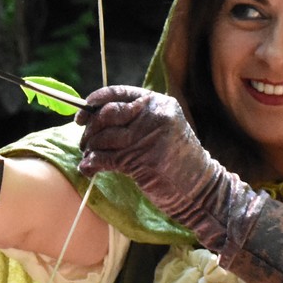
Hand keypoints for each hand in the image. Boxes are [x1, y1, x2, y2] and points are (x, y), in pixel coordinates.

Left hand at [77, 85, 236, 230]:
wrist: (201, 189)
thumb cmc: (178, 161)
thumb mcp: (163, 129)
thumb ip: (135, 120)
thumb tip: (93, 118)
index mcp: (159, 103)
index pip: (119, 93)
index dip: (95, 101)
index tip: (81, 114)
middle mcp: (154, 115)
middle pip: (107, 114)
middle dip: (90, 129)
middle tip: (84, 142)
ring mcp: (149, 137)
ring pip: (104, 138)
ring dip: (90, 149)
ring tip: (88, 158)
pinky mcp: (142, 161)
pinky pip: (106, 158)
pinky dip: (92, 164)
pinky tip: (89, 169)